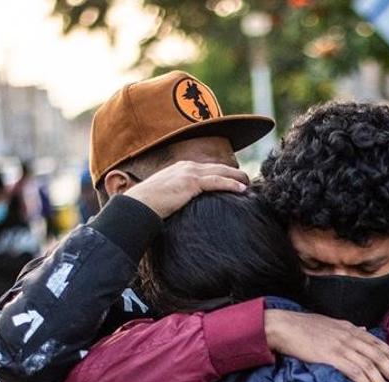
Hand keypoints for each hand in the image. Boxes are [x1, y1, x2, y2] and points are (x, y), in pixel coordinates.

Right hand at [121, 161, 248, 217]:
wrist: (138, 204)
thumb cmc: (147, 205)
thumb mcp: (164, 197)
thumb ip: (176, 197)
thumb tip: (181, 209)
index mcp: (180, 169)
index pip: (207, 168)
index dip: (222, 173)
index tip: (234, 179)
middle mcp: (186, 167)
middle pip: (218, 167)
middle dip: (234, 173)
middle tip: (247, 181)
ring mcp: (189, 173)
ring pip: (221, 172)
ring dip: (237, 178)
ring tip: (249, 185)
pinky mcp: (191, 182)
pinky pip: (217, 182)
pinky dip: (232, 185)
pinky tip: (242, 189)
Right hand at [264, 310, 388, 381]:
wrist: (284, 326)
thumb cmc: (302, 326)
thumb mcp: (329, 323)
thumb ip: (347, 328)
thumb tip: (362, 330)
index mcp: (349, 328)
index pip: (376, 342)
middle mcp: (350, 337)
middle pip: (378, 356)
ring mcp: (342, 347)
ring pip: (370, 367)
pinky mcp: (332, 358)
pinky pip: (356, 374)